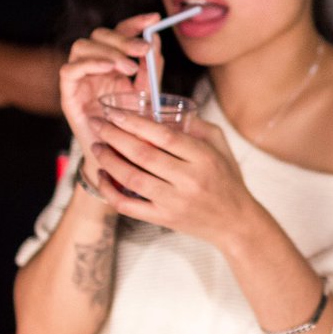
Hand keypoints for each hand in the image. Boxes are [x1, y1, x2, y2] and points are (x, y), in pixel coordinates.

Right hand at [61, 13, 160, 165]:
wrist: (120, 158)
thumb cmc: (134, 127)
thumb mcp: (148, 95)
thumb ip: (152, 69)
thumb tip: (155, 39)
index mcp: (115, 63)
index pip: (120, 33)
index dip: (135, 23)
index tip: (154, 18)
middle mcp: (95, 66)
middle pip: (100, 35)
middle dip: (122, 38)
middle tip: (142, 50)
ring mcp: (80, 79)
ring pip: (83, 47)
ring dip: (107, 52)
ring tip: (129, 67)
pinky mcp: (68, 95)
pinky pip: (69, 70)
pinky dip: (89, 64)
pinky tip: (108, 68)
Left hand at [89, 109, 257, 245]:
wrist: (235, 222)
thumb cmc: (227, 181)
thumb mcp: (223, 148)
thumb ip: (199, 127)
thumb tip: (168, 111)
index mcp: (204, 158)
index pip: (164, 136)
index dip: (135, 122)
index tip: (115, 113)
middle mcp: (190, 180)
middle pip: (143, 154)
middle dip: (114, 136)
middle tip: (98, 124)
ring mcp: (175, 201)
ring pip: (132, 178)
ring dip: (109, 160)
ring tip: (97, 147)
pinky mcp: (164, 218)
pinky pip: (129, 205)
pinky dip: (110, 191)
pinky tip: (102, 177)